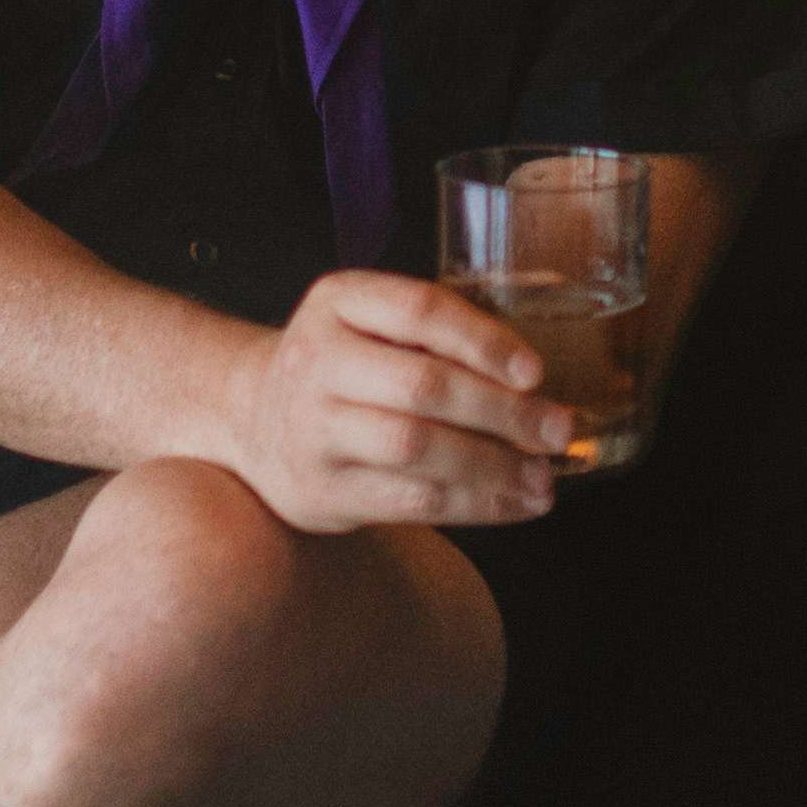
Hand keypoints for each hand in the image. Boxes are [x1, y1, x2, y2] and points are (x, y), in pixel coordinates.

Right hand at [206, 269, 569, 537]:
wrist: (248, 418)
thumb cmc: (341, 366)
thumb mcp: (368, 322)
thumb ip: (434, 334)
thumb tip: (537, 380)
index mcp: (338, 301)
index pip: (418, 311)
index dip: (483, 340)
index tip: (535, 371)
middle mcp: (317, 360)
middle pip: (424, 386)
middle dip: (504, 412)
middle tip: (558, 429)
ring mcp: (314, 428)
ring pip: (417, 449)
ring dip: (493, 466)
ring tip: (542, 477)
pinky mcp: (323, 490)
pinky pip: (410, 501)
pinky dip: (474, 504)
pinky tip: (513, 502)